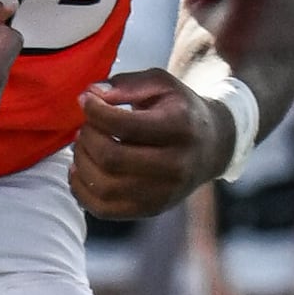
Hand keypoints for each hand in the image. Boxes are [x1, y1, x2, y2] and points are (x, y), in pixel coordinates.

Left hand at [72, 66, 239, 218]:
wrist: (212, 146)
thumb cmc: (179, 111)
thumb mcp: (161, 85)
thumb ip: (125, 84)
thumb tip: (91, 94)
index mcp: (181, 128)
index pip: (124, 126)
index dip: (94, 111)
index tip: (87, 101)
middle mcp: (176, 165)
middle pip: (111, 157)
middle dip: (87, 137)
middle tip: (86, 126)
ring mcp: (165, 192)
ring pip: (103, 185)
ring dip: (81, 162)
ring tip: (85, 145)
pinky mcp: (151, 210)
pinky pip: (102, 209)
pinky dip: (81, 189)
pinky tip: (81, 169)